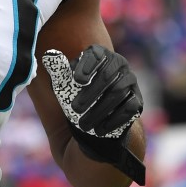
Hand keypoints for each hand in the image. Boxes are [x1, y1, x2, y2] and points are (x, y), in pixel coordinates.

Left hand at [41, 44, 144, 184]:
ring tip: (83, 126)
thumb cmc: (73, 98)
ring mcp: (129, 83)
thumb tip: (49, 56)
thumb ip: (58, 71)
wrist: (93, 124)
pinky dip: (114, 121)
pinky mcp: (136, 102)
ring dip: (99, 110)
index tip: (76, 80)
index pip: (96, 54)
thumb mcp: (63, 86)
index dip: (87, 65)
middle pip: (107, 75)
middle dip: (90, 94)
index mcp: (98, 56)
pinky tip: (100, 131)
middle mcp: (117, 65)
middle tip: (74, 110)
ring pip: (118, 92)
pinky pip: (129, 108)